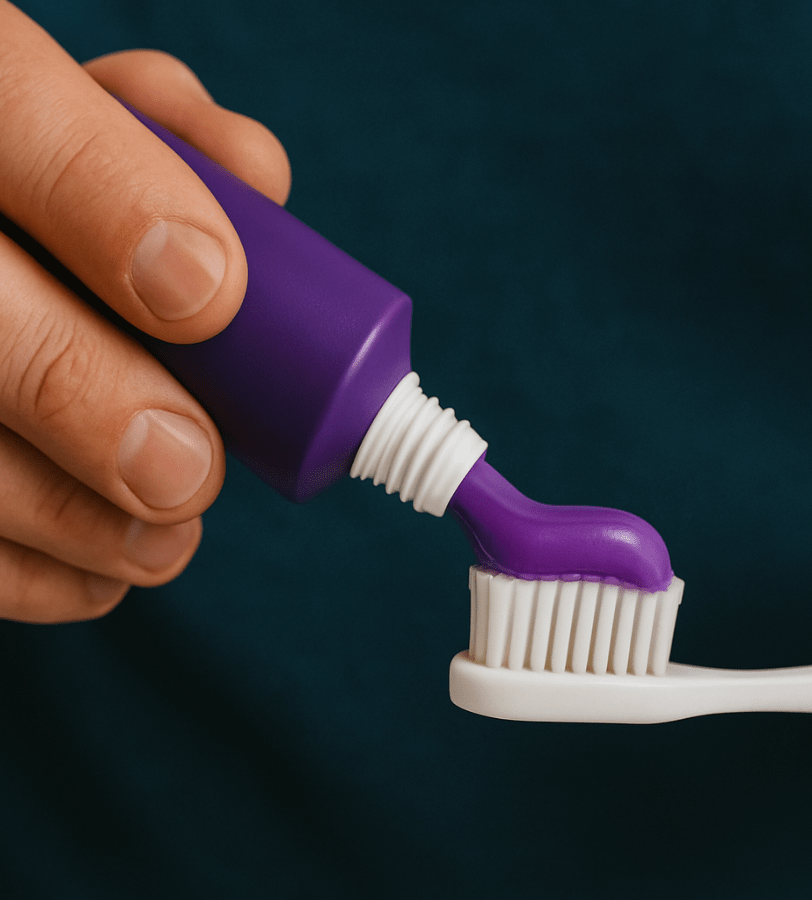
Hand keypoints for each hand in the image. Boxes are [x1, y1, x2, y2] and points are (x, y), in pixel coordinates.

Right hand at [0, 3, 289, 621]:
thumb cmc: (36, 192)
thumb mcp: (80, 118)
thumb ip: (167, 135)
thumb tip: (259, 186)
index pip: (13, 114)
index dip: (113, 204)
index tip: (211, 297)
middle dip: (82, 396)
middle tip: (190, 470)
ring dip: (61, 515)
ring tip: (165, 542)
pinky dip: (20, 573)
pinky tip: (98, 577)